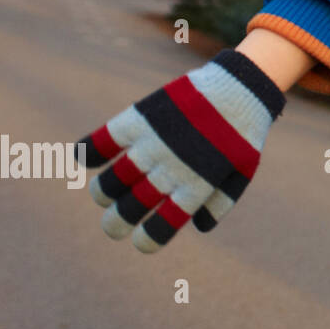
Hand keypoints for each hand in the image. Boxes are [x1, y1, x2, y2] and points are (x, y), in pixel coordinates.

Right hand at [77, 49, 284, 252]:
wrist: (240, 87)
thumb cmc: (243, 132)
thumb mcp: (242, 170)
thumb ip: (221, 201)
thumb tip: (199, 226)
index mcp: (195, 189)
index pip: (158, 230)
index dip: (145, 241)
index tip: (140, 240)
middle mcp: (170, 171)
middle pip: (125, 212)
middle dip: (115, 225)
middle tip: (114, 223)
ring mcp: (152, 145)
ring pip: (108, 185)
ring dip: (102, 194)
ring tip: (107, 193)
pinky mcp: (139, 120)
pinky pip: (100, 143)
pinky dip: (87, 153)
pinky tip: (87, 157)